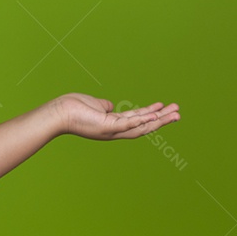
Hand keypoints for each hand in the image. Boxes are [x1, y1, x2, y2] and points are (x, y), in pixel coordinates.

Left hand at [54, 93, 179, 139]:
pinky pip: (129, 124)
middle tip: (178, 113)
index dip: (151, 115)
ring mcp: (111, 130)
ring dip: (159, 120)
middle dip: (161, 119)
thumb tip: (111, 106)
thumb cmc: (72, 108)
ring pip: (140, 126)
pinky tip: (156, 114)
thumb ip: (105, 107)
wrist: (58, 113)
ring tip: (175, 113)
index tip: (163, 107)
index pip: (136, 120)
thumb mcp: (94, 105)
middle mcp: (114, 130)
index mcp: (112, 125)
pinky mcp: (107, 127)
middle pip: (143, 125)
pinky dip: (143, 119)